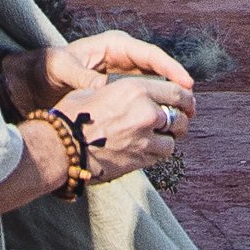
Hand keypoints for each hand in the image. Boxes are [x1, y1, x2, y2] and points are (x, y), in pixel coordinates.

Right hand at [45, 40, 196, 177]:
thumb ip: (123, 91)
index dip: (186, 97)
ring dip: (169, 139)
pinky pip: (160, 156)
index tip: (188, 102)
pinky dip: (158, 153)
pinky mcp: (139, 159)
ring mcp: (144, 138)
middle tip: (180, 122)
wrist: (61, 147)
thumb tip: (135, 92)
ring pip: (172, 140)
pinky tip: (148, 150)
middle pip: (180, 116)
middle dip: (182, 119)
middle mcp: (145, 112)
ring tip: (161, 138)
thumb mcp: (96, 90)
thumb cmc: (72, 116)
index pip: (176, 90)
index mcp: (135, 89)